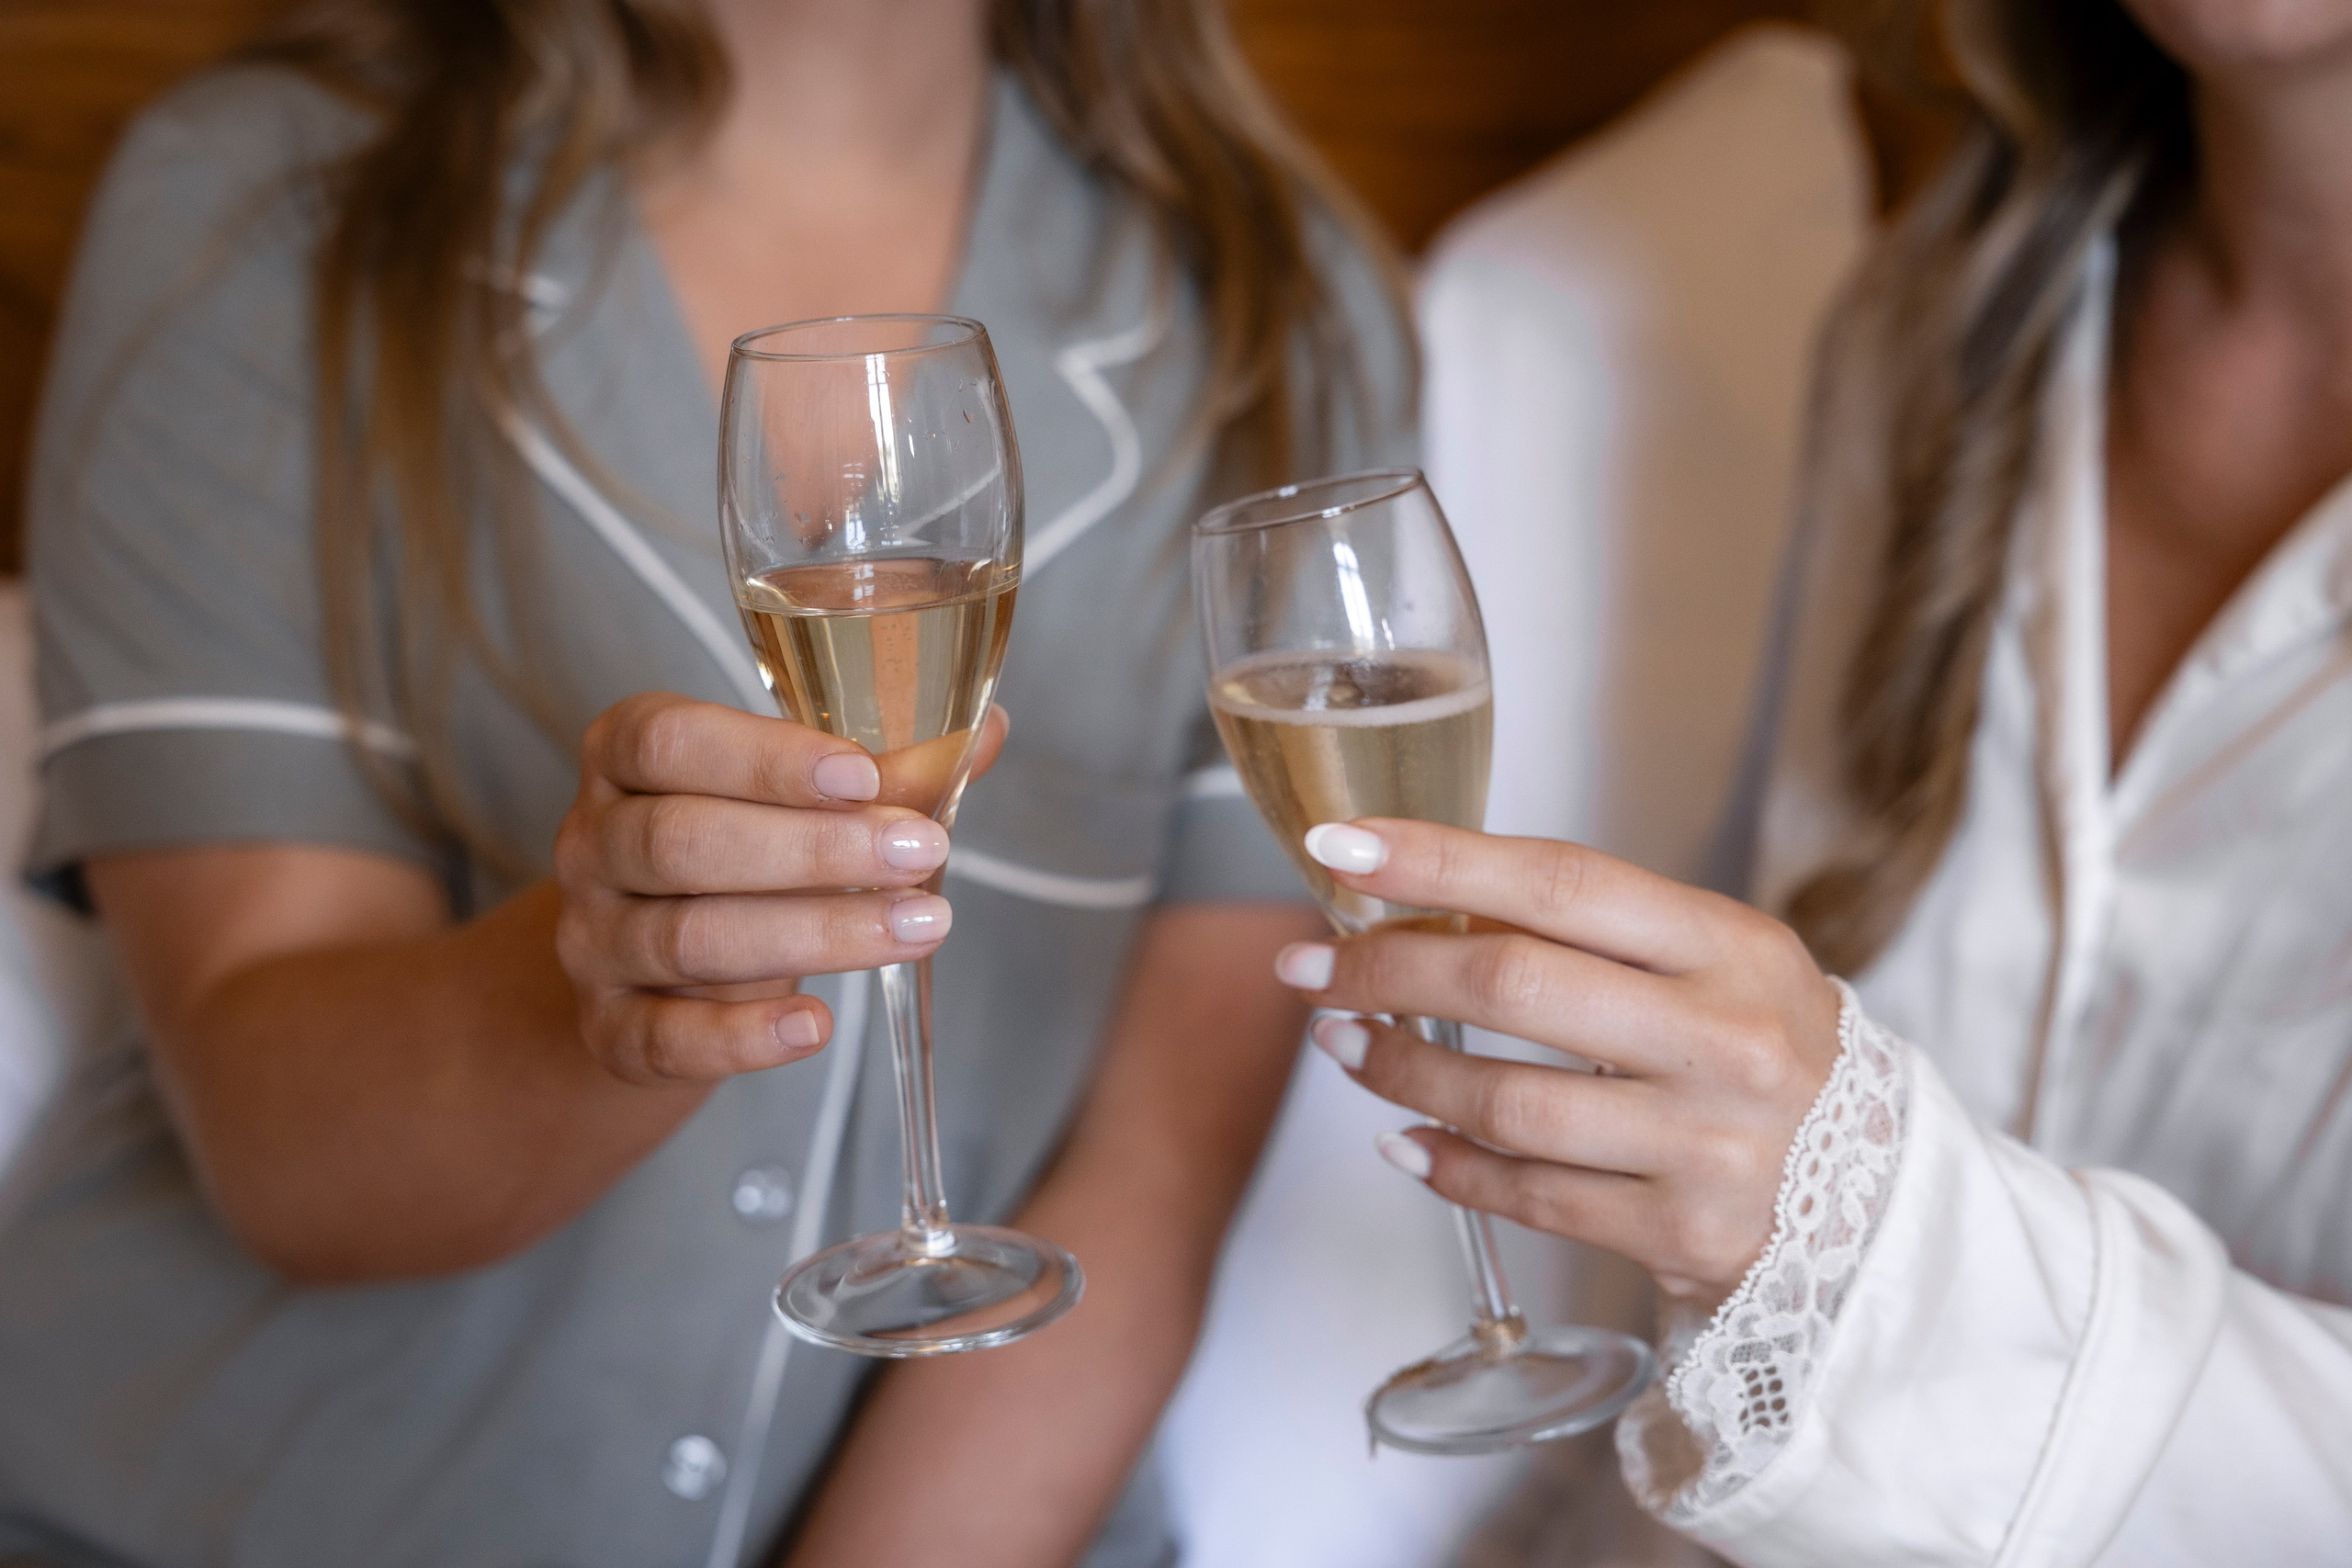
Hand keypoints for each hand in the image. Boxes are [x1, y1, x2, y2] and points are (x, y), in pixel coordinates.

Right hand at [554, 692, 1005, 1084]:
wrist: (652, 971)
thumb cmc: (737, 856)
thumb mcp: (794, 802)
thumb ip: (882, 770)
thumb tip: (983, 734)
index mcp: (625, 757)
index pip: (669, 740)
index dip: (765, 758)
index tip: (862, 777)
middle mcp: (592, 843)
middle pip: (683, 841)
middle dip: (812, 848)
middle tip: (921, 852)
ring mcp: (592, 942)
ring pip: (688, 938)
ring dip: (813, 934)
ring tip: (917, 927)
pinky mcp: (609, 1029)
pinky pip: (667, 1037)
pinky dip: (744, 1036)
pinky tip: (817, 1025)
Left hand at [1271, 819, 1841, 1299]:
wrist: (1876, 1202)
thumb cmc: (1764, 1058)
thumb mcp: (1717, 967)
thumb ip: (1598, 934)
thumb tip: (1426, 902)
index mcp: (1733, 947)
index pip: (1560, 882)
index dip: (1438, 859)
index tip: (1340, 848)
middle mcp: (1727, 1040)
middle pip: (1514, 983)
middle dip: (1386, 968)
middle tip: (1310, 965)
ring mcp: (1706, 1144)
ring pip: (1504, 1099)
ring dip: (1398, 1068)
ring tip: (1342, 1044)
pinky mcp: (1680, 1233)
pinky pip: (1526, 1194)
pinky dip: (1446, 1164)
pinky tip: (1403, 1139)